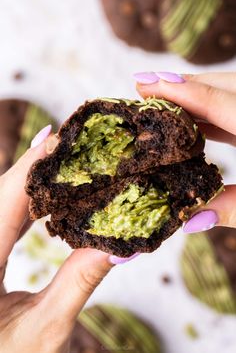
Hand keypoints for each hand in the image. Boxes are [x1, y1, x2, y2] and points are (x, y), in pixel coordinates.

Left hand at [0, 128, 112, 352]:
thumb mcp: (44, 329)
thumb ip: (78, 283)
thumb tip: (118, 246)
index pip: (6, 199)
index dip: (32, 166)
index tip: (58, 137)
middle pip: (2, 193)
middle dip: (34, 167)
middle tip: (68, 145)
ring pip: (0, 202)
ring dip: (30, 182)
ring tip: (62, 164)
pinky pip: (1, 217)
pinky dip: (23, 203)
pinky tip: (43, 197)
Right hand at [135, 71, 235, 231]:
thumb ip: (233, 209)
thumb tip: (189, 219)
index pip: (222, 103)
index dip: (184, 93)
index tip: (144, 82)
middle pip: (224, 86)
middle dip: (184, 85)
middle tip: (144, 88)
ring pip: (227, 93)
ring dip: (193, 97)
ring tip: (159, 102)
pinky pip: (231, 107)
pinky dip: (209, 110)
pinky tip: (188, 120)